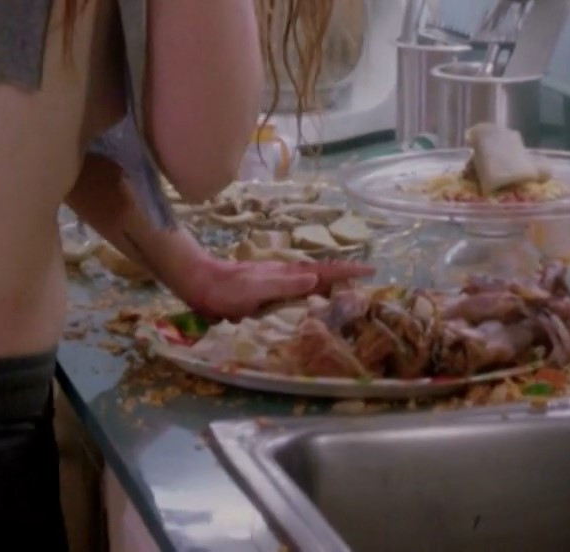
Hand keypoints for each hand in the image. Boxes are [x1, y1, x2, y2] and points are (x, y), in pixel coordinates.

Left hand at [178, 255, 373, 321]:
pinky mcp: (267, 290)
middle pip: (321, 274)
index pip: (323, 272)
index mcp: (286, 275)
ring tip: (349, 292)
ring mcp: (276, 282)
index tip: (371, 270)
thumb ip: (284, 284)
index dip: (347, 272)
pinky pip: (298, 290)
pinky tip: (312, 300)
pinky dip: (313, 292)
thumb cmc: (226, 289)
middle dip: (345, 277)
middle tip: (368, 285)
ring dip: (330, 285)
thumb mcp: (256, 289)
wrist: (198, 282)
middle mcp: (285, 276)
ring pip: (311, 281)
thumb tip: (315, 278)